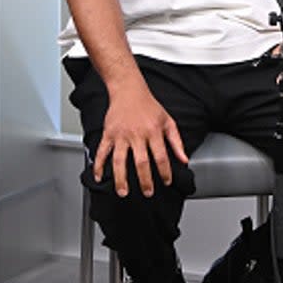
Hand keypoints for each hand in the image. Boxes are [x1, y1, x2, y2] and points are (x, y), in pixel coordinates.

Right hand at [92, 79, 186, 197]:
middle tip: (147, 192)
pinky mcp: (108, 134)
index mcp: (153, 131)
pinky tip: (99, 177)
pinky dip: (98, 165)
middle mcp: (137, 134)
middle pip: (141, 162)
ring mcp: (121, 135)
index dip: (165, 171)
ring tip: (123, 192)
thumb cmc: (149, 106)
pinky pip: (102, 152)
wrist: (129, 90)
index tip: (166, 182)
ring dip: (121, 179)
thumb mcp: (168, 121)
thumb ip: (176, 142)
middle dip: (145, 180)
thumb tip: (184, 160)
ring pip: (119, 160)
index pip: (161, 156)